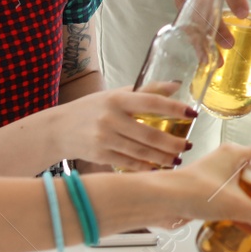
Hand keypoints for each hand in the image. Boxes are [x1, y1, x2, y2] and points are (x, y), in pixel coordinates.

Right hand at [50, 86, 194, 170]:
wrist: (58, 129)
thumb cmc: (92, 108)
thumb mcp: (116, 94)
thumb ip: (146, 90)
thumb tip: (176, 85)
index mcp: (117, 99)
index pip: (151, 102)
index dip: (173, 108)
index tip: (192, 113)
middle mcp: (111, 118)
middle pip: (149, 133)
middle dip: (173, 142)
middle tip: (188, 144)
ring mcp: (105, 138)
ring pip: (141, 151)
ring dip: (163, 157)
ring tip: (178, 158)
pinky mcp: (100, 155)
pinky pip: (129, 163)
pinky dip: (146, 167)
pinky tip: (158, 167)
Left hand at [170, 143, 250, 238]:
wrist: (158, 202)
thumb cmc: (192, 191)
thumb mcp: (236, 205)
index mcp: (234, 153)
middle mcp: (225, 163)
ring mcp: (214, 179)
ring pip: (243, 187)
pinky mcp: (205, 195)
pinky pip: (230, 200)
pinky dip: (242, 210)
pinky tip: (249, 224)